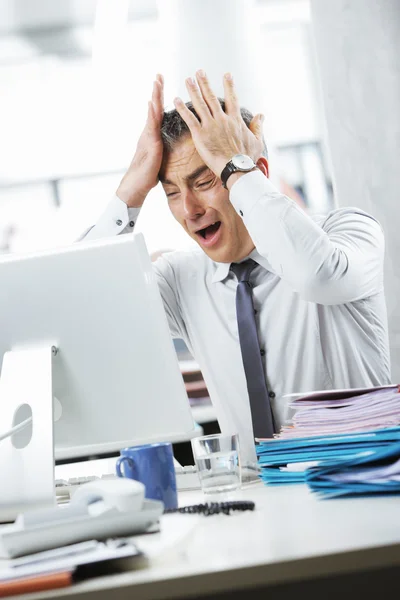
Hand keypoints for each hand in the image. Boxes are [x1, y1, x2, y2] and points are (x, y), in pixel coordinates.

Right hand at [116, 74, 163, 207]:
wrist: (137, 185)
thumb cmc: (148, 174)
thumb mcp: (159, 157)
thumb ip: (161, 148)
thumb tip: (166, 145)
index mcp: (152, 135)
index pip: (157, 113)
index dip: (160, 98)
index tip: (162, 83)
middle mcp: (148, 132)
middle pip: (154, 108)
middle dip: (157, 91)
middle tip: (159, 75)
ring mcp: (148, 137)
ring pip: (152, 113)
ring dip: (154, 97)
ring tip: (156, 83)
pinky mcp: (150, 144)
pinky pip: (151, 126)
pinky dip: (151, 114)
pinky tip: (152, 104)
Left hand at [173, 71, 263, 180]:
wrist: (236, 168)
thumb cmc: (247, 158)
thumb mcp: (257, 141)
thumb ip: (258, 127)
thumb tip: (262, 115)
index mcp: (235, 120)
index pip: (232, 98)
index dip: (229, 86)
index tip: (227, 74)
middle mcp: (222, 119)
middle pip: (212, 97)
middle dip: (205, 83)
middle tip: (199, 72)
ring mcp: (210, 126)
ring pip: (200, 104)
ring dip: (193, 90)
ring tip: (188, 80)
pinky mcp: (200, 135)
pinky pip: (189, 119)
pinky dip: (182, 109)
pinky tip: (176, 100)